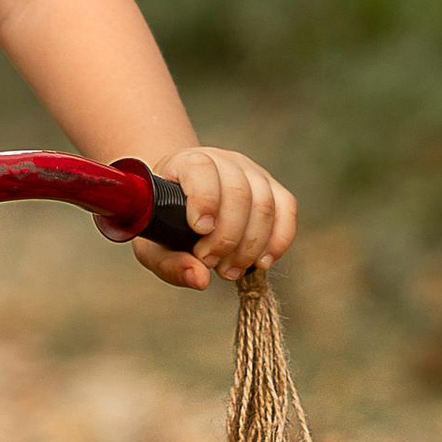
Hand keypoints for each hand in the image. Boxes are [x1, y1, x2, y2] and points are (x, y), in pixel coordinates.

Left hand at [132, 143, 294, 291]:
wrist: (182, 204)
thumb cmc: (165, 224)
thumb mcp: (154, 246)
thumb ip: (171, 264)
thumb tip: (201, 279)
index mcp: (185, 163)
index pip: (201, 169)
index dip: (204, 200)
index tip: (199, 231)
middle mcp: (222, 161)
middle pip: (238, 192)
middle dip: (228, 237)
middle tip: (213, 264)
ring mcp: (251, 172)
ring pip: (264, 203)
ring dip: (251, 245)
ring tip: (231, 270)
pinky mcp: (272, 188)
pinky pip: (287, 209)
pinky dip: (279, 240)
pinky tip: (262, 262)